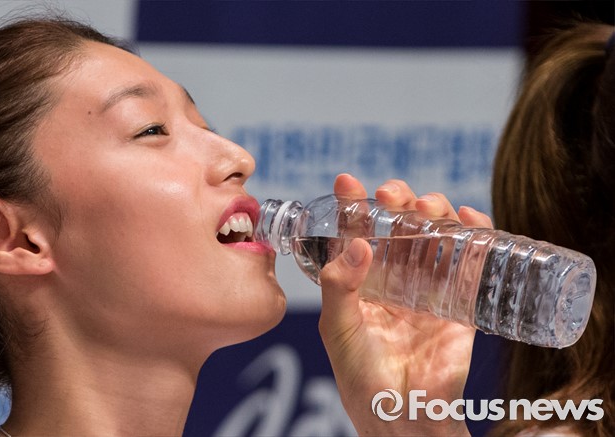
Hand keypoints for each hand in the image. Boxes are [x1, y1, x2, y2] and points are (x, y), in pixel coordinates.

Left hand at [318, 174, 492, 435]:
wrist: (405, 413)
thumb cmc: (362, 376)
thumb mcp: (339, 328)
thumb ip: (339, 288)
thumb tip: (356, 244)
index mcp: (361, 283)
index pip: (356, 234)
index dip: (352, 207)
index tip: (347, 182)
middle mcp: (395, 279)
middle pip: (399, 227)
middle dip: (397, 202)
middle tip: (391, 196)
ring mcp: (430, 288)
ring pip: (434, 235)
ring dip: (433, 210)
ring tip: (426, 206)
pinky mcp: (462, 301)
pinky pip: (472, 260)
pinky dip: (475, 233)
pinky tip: (469, 218)